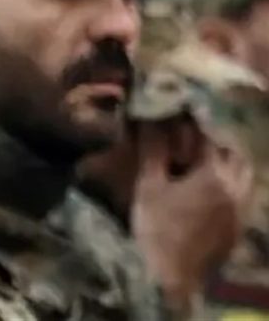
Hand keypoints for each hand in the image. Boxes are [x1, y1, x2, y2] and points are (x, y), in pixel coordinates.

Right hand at [131, 120, 252, 312]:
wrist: (169, 277)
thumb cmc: (155, 227)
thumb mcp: (148, 186)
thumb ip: (153, 152)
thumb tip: (151, 121)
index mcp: (213, 175)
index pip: (208, 139)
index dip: (194, 126)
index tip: (182, 117)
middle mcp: (235, 190)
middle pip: (236, 155)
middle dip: (218, 144)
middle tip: (195, 142)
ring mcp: (241, 211)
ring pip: (245, 177)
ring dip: (229, 165)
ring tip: (205, 166)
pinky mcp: (239, 229)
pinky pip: (243, 197)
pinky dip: (231, 187)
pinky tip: (209, 192)